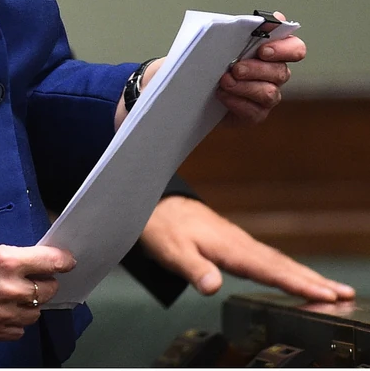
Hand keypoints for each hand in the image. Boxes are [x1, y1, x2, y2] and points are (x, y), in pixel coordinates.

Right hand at [0, 232, 75, 340]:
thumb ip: (10, 255)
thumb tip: (30, 261)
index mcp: (6, 261)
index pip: (50, 263)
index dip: (63, 261)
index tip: (68, 262)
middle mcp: (8, 289)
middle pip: (47, 291)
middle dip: (44, 283)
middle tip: (34, 277)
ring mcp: (0, 314)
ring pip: (34, 313)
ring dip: (29, 304)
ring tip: (14, 295)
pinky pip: (17, 332)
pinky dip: (15, 322)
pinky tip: (3, 311)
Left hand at [140, 197, 354, 301]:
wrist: (154, 204)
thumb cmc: (161, 228)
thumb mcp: (170, 250)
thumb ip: (192, 268)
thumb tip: (212, 286)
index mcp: (228, 247)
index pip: (269, 270)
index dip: (297, 284)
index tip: (324, 295)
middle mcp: (239, 244)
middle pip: (282, 265)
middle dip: (314, 281)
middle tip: (345, 295)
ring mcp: (239, 242)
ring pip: (279, 261)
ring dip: (306, 276)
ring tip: (333, 291)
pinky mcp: (235, 244)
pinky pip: (269, 259)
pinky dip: (288, 269)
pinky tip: (296, 277)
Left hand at [217, 12, 303, 123]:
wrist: (198, 83)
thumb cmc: (215, 56)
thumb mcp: (224, 37)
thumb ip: (243, 28)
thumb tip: (262, 19)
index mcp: (274, 49)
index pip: (295, 48)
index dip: (284, 49)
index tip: (263, 50)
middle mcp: (276, 72)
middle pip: (281, 71)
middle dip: (256, 69)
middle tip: (236, 68)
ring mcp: (269, 94)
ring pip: (269, 93)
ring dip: (244, 87)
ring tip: (225, 81)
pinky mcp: (257, 113)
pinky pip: (254, 111)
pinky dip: (236, 102)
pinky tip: (223, 94)